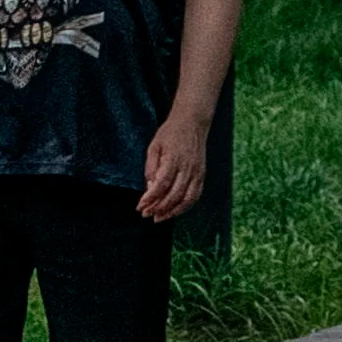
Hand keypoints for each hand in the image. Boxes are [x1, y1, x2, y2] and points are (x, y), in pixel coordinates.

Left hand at [137, 110, 212, 225]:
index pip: (161, 185)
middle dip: (158, 208)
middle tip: (146, 214)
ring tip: (159, 218)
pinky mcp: (201, 175)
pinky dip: (185, 207)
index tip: (140, 206)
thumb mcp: (154, 146)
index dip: (150, 198)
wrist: (192, 123)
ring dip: (172, 212)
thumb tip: (149, 187)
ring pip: (186, 199)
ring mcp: (196, 172)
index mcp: (173, 159)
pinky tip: (174, 211)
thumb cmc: (170, 133)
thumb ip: (151, 166)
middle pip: (173, 195)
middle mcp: (187, 168)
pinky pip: (195, 196)